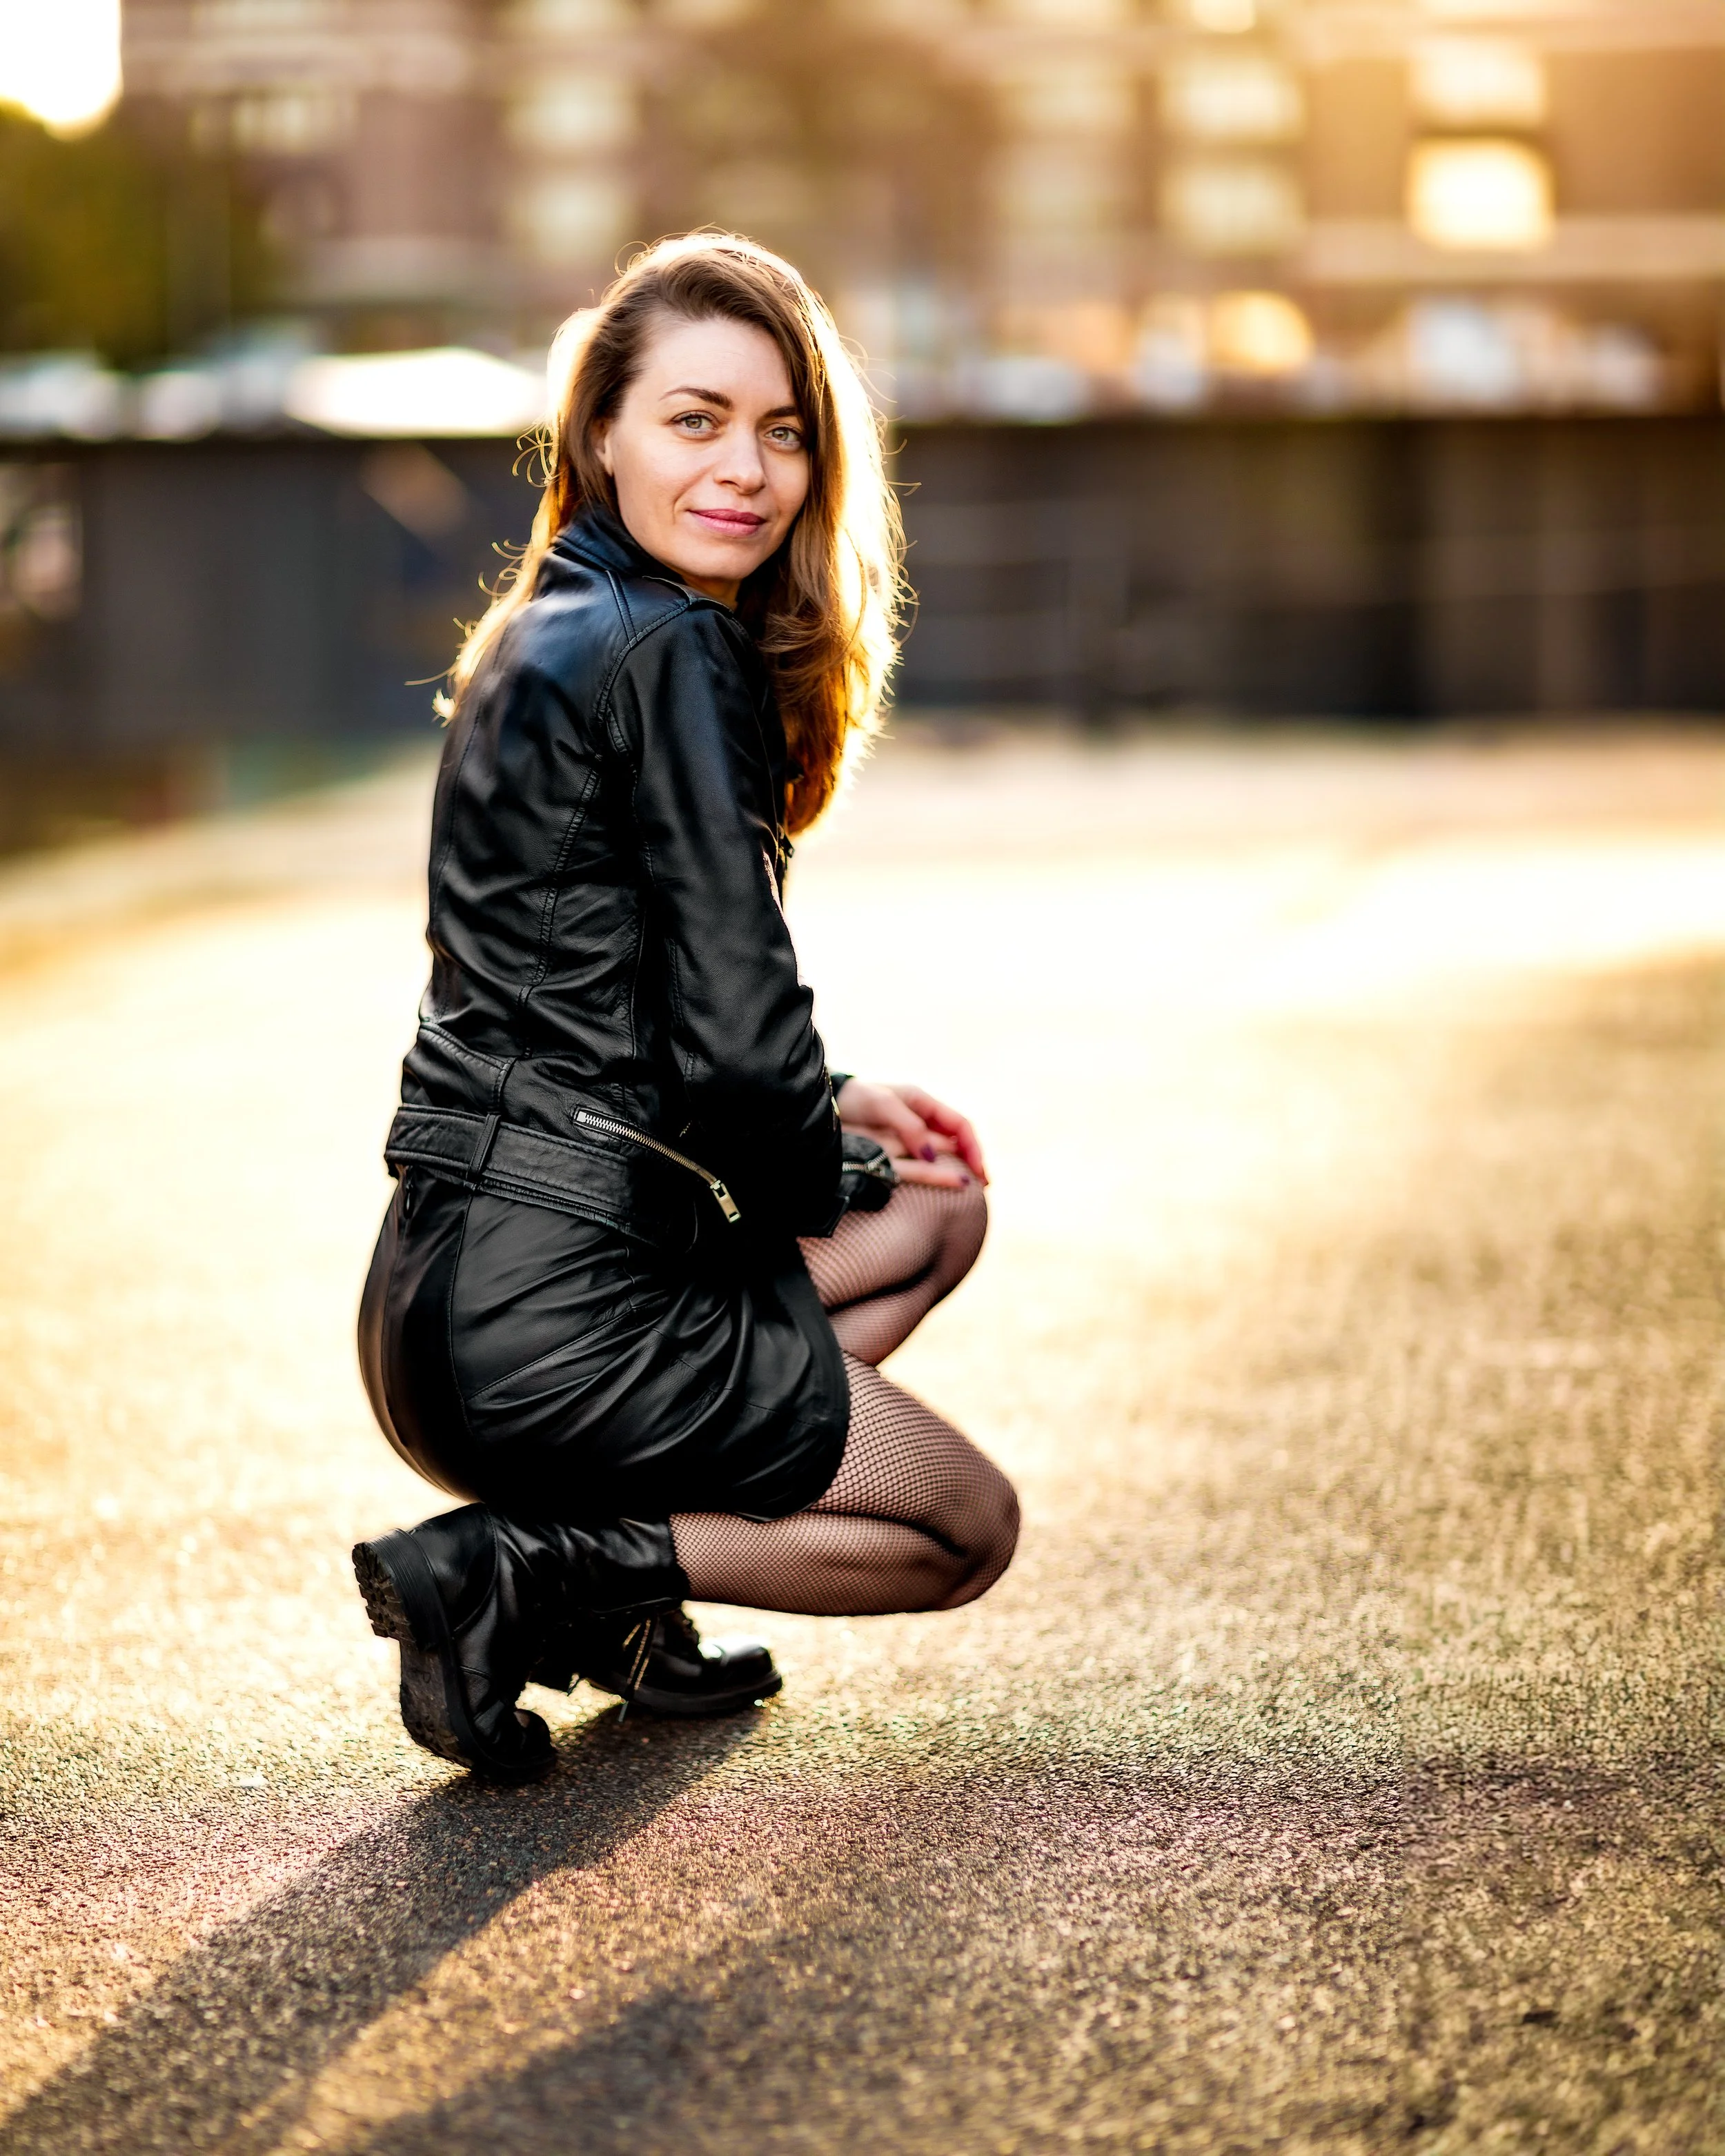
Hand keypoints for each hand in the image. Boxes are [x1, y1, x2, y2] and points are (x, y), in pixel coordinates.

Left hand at [834, 1079, 987, 1189]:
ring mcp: (906, 1141)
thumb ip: (908, 1126)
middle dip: (973, 1161)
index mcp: (922, 1103)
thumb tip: (931, 1155)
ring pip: (940, 1158)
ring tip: (974, 1188)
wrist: (823, 1104)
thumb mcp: (882, 1104)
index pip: (958, 1124)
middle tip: (984, 1183)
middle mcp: (918, 1123)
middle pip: (955, 1143)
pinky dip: (934, 1178)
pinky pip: (917, 1170)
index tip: (979, 1167)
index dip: (972, 1145)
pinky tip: (948, 1185)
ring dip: (958, 1171)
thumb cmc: (854, 1098)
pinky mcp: (890, 1156)